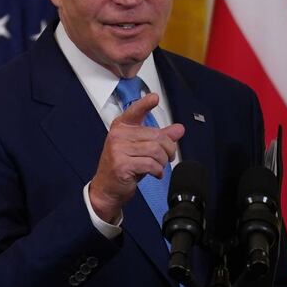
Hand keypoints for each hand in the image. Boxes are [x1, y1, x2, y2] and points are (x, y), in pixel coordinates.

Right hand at [89, 92, 184, 222]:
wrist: (107, 189)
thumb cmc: (124, 166)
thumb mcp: (142, 149)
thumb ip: (160, 137)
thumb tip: (179, 129)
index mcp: (122, 127)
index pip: (134, 111)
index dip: (145, 104)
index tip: (154, 97)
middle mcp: (118, 135)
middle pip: (156, 136)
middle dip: (168, 148)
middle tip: (169, 157)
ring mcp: (118, 150)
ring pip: (155, 150)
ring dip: (163, 161)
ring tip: (160, 166)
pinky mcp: (121, 165)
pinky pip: (150, 164)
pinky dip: (158, 170)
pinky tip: (155, 173)